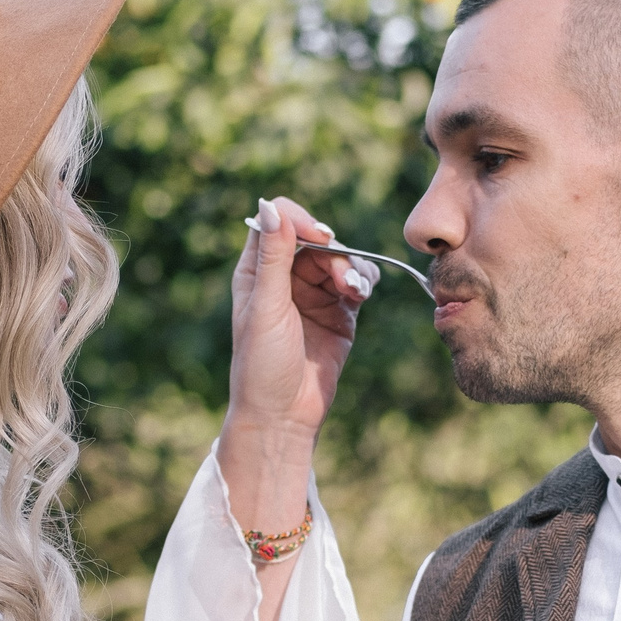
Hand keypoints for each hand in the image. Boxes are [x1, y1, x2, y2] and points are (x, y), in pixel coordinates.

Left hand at [223, 196, 367, 461]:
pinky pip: (358, 282)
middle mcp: (285, 278)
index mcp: (257, 271)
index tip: (321, 237)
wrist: (284, 415)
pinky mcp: (340, 312)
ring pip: (341, 259)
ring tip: (353, 293)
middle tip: (343, 281)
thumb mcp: (266, 307)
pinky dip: (364, 282)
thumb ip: (273, 256)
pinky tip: (360, 297)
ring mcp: (314, 294)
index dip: (301, 221)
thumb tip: (270, 204)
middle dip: (335, 253)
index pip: (279, 222)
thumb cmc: (262, 364)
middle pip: (317, 240)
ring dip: (352, 268)